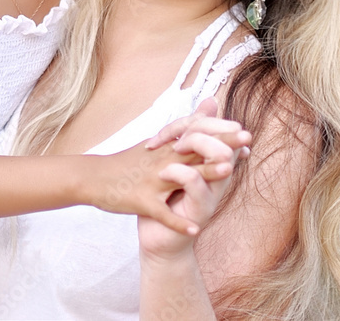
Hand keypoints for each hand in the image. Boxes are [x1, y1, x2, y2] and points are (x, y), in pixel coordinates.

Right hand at [89, 100, 249, 235]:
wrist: (92, 178)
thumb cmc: (126, 163)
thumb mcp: (154, 144)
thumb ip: (181, 131)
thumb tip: (200, 111)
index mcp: (165, 149)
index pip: (195, 134)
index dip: (220, 131)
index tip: (244, 129)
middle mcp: (161, 160)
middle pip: (195, 149)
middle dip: (221, 144)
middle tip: (247, 137)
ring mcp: (151, 180)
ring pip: (180, 175)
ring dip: (204, 174)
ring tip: (229, 171)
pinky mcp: (140, 201)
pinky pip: (161, 213)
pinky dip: (177, 221)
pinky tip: (195, 229)